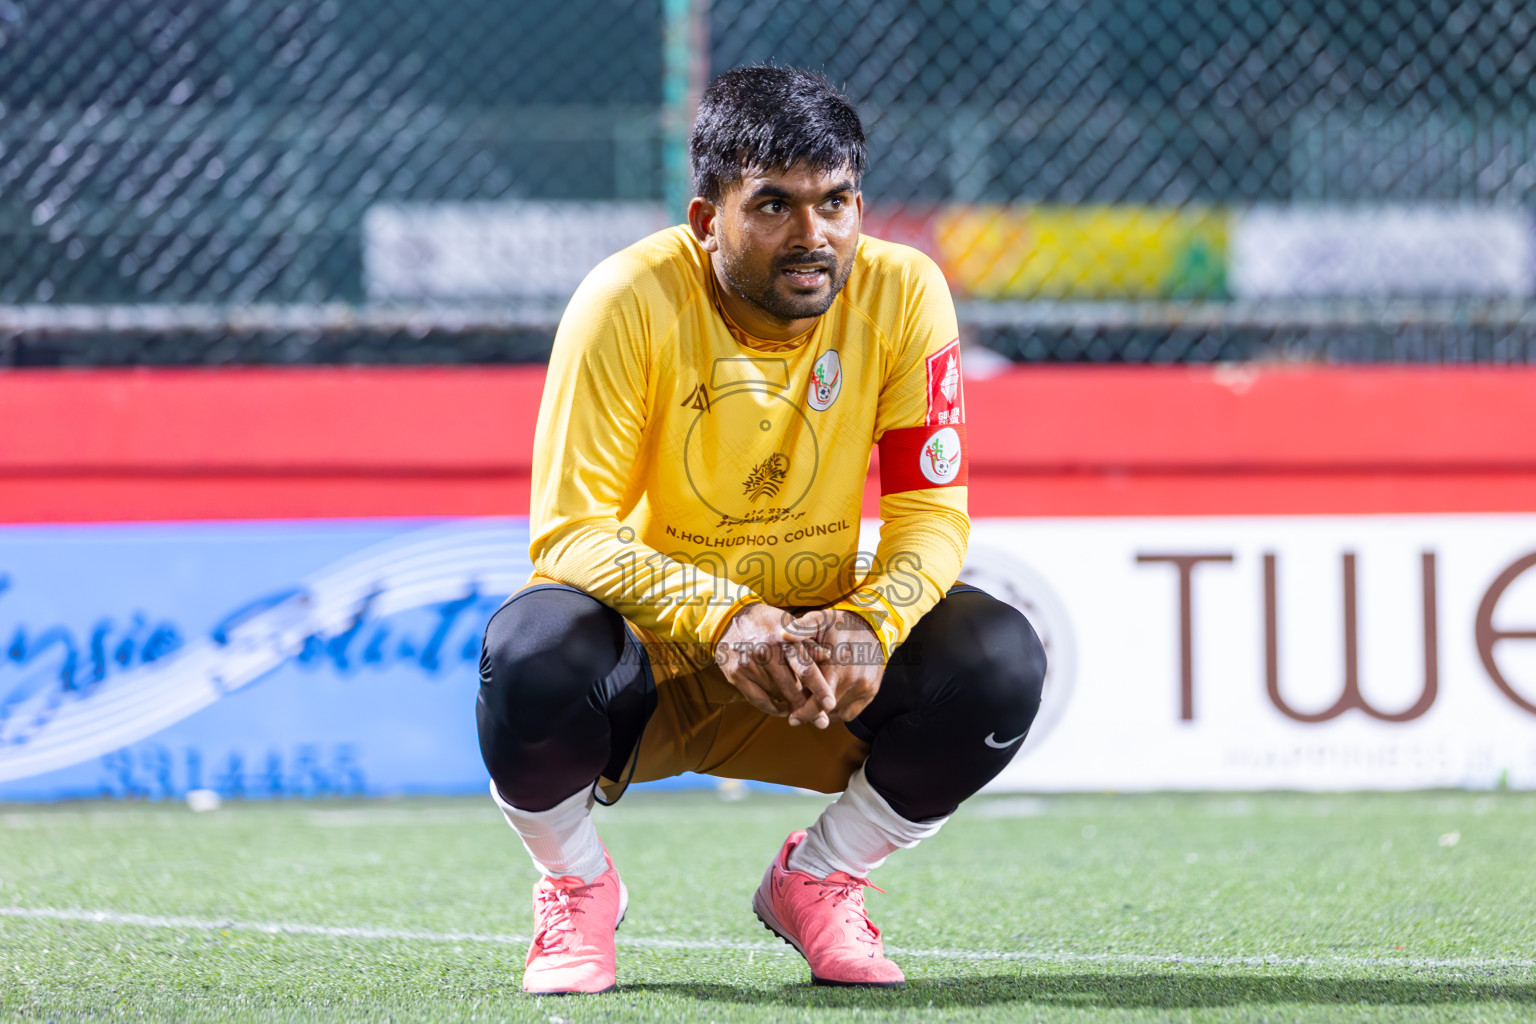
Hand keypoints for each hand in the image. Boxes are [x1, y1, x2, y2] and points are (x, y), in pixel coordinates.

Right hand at [715, 603, 836, 726]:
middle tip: (822, 722)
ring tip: (803, 709)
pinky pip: (759, 701)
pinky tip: (784, 709)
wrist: (728, 618)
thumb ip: (808, 643)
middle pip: (792, 689)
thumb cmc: (766, 622)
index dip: (820, 689)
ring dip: (792, 704)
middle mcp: (766, 653)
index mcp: (784, 639)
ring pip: (778, 696)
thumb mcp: (788, 625)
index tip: (831, 705)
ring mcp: (749, 666)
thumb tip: (829, 657)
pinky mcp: (736, 676)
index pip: (806, 669)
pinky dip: (774, 708)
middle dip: (809, 707)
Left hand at [782, 608, 885, 722]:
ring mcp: (864, 687)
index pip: (818, 700)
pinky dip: (837, 712)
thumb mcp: (820, 620)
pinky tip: (826, 705)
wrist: (873, 626)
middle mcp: (854, 679)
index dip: (804, 711)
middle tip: (796, 716)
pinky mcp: (871, 692)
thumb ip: (802, 628)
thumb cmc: (840, 624)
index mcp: (838, 665)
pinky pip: (851, 712)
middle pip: (827, 709)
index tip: (792, 718)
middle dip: (811, 712)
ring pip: (838, 712)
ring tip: (810, 707)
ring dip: (824, 713)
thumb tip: (782, 635)